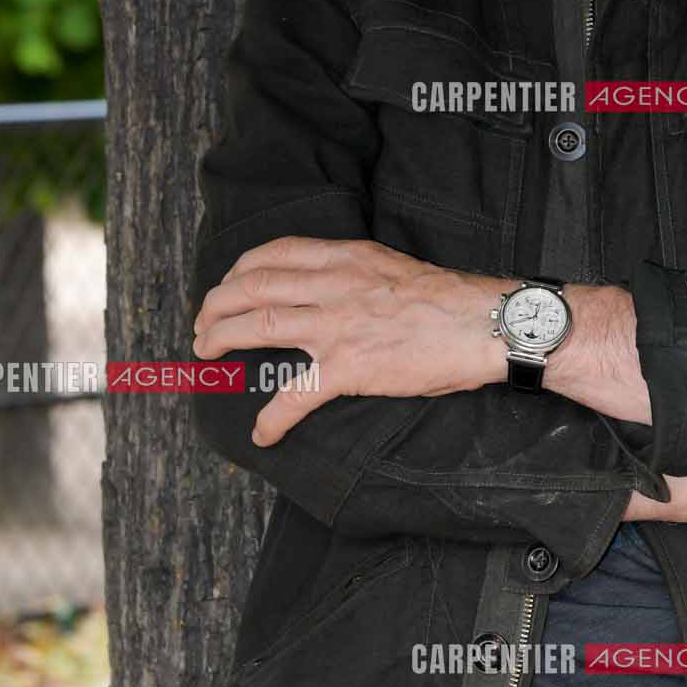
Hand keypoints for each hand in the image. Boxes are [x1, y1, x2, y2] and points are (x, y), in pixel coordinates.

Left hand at [191, 236, 504, 445]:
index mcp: (345, 258)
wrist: (483, 324)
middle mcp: (333, 285)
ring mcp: (338, 326)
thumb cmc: (447, 300)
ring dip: (220, 340)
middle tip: (203, 326)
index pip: (273, 253)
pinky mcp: (349, 368)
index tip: (226, 286)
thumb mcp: (391, 266)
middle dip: (215, 305)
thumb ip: (354, 271)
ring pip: (258, 326)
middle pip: (251, 287)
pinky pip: (295, 395)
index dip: (238, 271)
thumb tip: (327, 285)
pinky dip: (271, 418)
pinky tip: (263, 433)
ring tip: (205, 356)